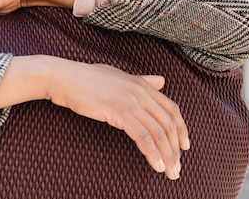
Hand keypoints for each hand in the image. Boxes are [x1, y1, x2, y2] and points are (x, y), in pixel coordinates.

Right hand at [50, 62, 188, 180]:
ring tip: (169, 172)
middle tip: (177, 168)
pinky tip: (156, 165)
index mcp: (142, 84)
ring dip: (167, 155)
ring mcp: (131, 100)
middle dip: (175, 149)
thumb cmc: (85, 79)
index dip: (181, 129)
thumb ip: (141, 81)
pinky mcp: (120, 111)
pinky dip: (152, 153)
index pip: (172, 109)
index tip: (184, 148)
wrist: (63, 78)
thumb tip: (161, 81)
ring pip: (158, 133)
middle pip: (168, 124)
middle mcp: (141, 91)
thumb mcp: (117, 77)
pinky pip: (143, 136)